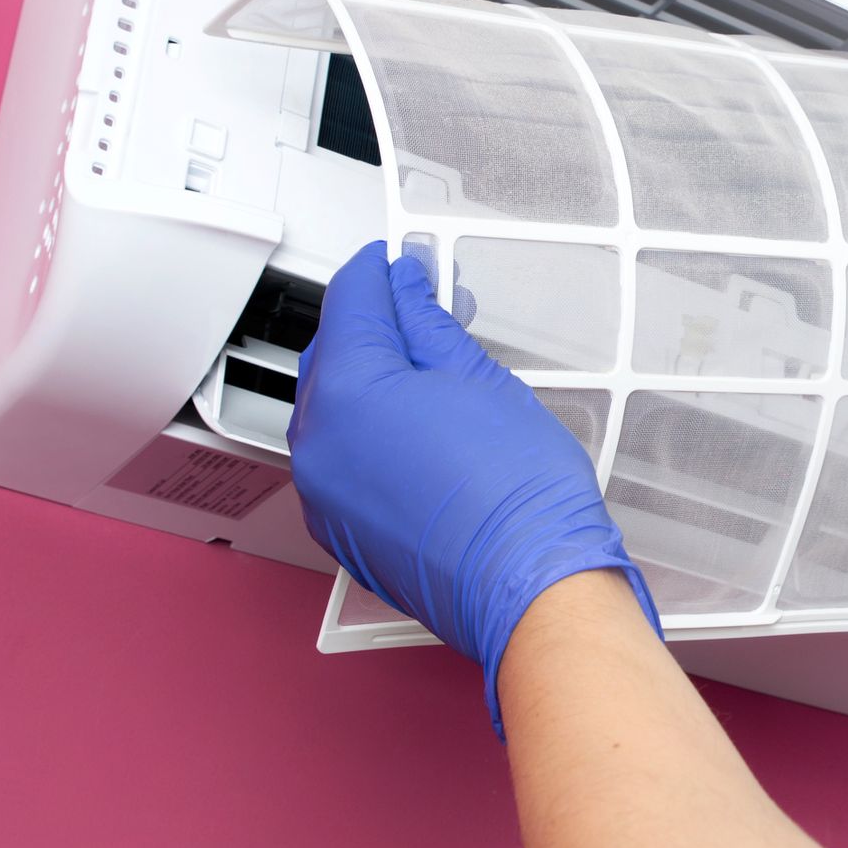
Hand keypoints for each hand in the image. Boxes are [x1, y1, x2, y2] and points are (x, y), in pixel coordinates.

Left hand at [289, 241, 659, 733]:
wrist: (528, 586)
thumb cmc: (517, 498)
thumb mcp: (479, 381)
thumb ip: (430, 327)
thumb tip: (408, 294)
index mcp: (348, 393)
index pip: (350, 304)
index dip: (377, 272)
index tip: (396, 261)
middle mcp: (318, 443)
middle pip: (332, 356)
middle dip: (373, 324)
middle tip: (421, 306)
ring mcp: (323, 492)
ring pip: (333, 409)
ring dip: (370, 378)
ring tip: (429, 366)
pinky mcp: (340, 529)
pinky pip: (341, 458)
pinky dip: (368, 429)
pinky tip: (417, 422)